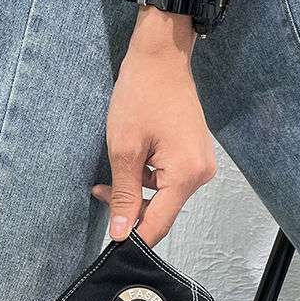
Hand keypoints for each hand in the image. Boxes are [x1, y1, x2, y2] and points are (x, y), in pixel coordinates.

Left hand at [95, 10, 215, 246]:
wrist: (161, 58)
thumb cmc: (140, 98)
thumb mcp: (124, 150)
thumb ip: (124, 195)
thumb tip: (120, 234)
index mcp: (186, 176)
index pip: (158, 224)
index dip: (133, 237)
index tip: (110, 242)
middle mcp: (200, 175)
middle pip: (160, 211)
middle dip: (129, 209)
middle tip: (100, 192)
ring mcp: (199, 165)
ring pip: (161, 196)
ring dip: (133, 191)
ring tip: (109, 173)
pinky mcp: (192, 156)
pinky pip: (166, 180)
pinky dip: (144, 177)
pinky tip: (129, 161)